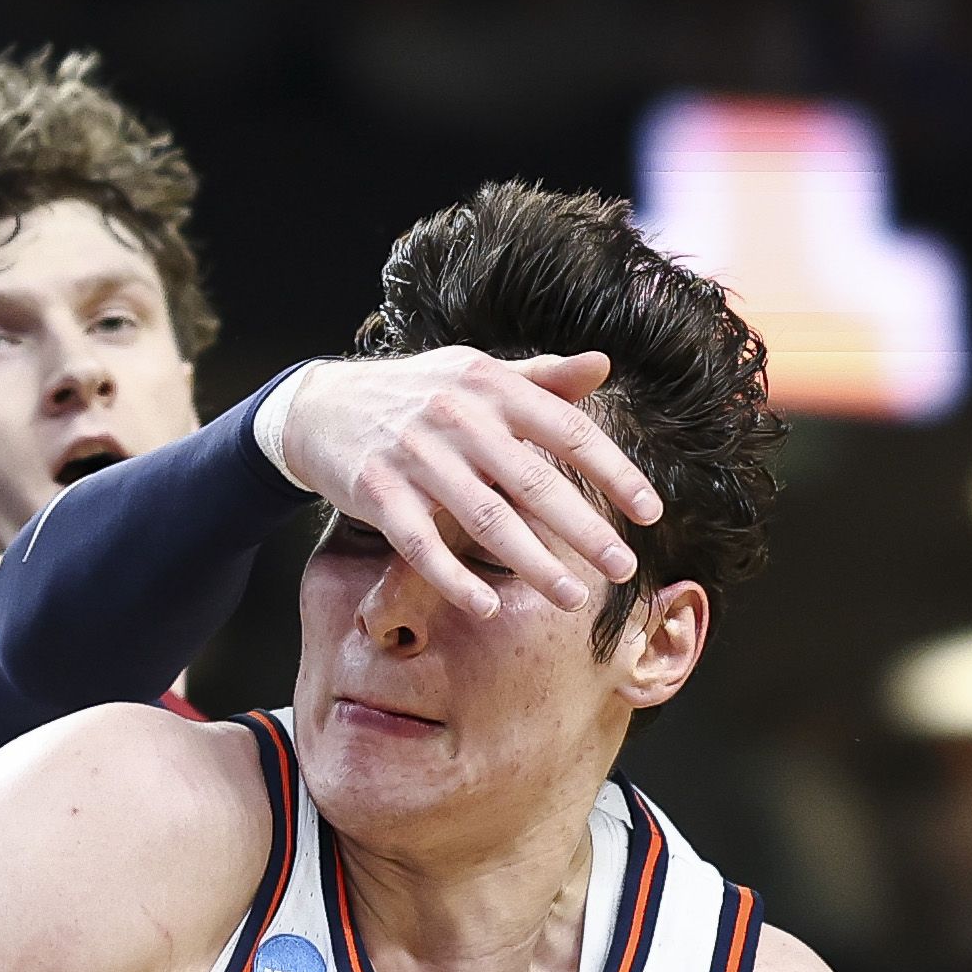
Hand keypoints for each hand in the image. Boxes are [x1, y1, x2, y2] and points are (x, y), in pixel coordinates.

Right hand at [267, 349, 663, 621]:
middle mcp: (457, 417)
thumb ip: (541, 378)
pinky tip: (485, 606)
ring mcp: (415, 455)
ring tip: (573, 599)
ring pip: (484, 518)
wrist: (322, 405)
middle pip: (533, 482)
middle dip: (584, 530)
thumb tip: (603, 365)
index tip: (649, 512)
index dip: (613, 473)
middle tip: (623, 568)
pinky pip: (421, 544)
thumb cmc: (416, 394)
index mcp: (491, 386)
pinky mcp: (378, 492)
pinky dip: (453, 577)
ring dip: (532, 563)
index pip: (566, 431)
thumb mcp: (476, 374)